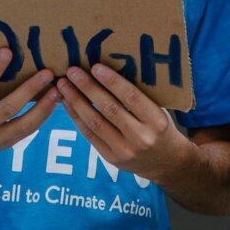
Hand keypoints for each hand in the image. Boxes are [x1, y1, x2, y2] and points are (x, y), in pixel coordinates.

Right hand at [0, 48, 58, 160]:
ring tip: (57, 91)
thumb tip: (3, 55)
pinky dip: (39, 119)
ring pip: (23, 125)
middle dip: (30, 90)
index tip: (8, 51)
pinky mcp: (1, 147)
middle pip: (9, 107)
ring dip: (43, 107)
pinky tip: (51, 105)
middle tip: (47, 73)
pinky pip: (25, 133)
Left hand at [55, 63, 189, 180]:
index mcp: (156, 121)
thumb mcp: (159, 110)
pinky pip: (90, 135)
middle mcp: (141, 137)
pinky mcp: (111, 158)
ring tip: (63, 86)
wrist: (166, 162)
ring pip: (95, 122)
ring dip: (76, 102)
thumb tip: (108, 70)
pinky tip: (68, 103)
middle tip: (72, 71)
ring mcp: (124, 150)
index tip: (95, 66)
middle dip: (87, 88)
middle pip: (109, 109)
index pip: (131, 97)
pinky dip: (77, 117)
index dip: (111, 81)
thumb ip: (139, 96)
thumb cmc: (161, 127)